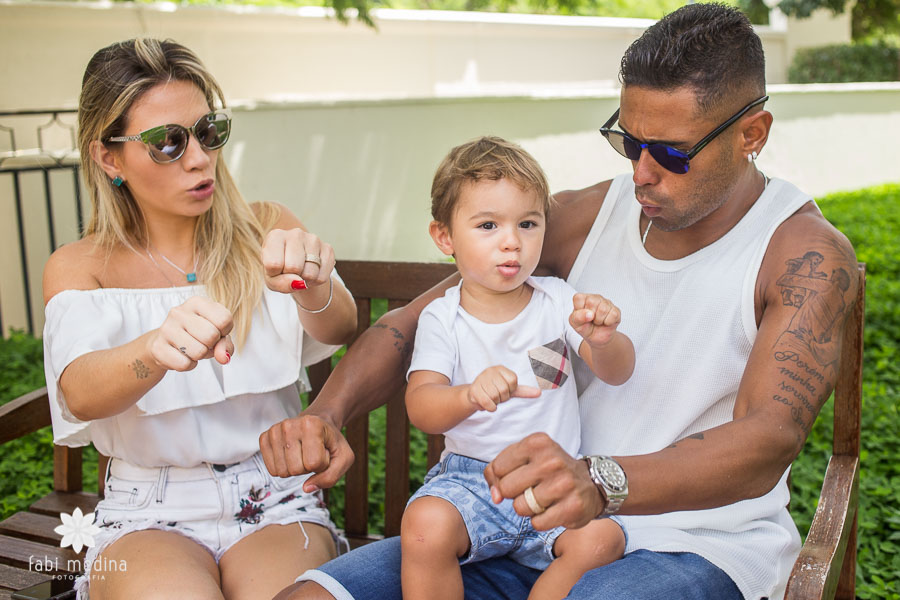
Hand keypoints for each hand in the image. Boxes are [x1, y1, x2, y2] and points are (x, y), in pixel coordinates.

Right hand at [146, 296, 233, 370]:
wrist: (166, 343)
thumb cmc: (197, 335)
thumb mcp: (217, 334)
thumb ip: (226, 344)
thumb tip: (223, 357)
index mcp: (196, 302)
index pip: (224, 319)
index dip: (224, 331)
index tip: (216, 331)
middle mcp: (179, 312)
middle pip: (211, 336)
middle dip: (212, 345)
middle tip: (203, 342)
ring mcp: (166, 329)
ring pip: (199, 352)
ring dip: (200, 356)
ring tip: (193, 348)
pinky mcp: (157, 348)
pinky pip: (184, 364)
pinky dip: (189, 365)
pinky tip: (183, 356)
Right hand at [259, 412, 354, 491]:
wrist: (319, 423)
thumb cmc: (332, 442)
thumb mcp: (344, 458)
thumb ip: (331, 477)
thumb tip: (306, 488)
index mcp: (311, 425)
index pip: (314, 463)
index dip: (322, 464)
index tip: (324, 452)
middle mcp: (289, 425)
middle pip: (295, 469)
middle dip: (307, 468)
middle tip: (313, 453)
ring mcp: (275, 430)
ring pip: (282, 472)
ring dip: (296, 468)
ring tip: (303, 453)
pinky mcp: (264, 437)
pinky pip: (271, 469)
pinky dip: (283, 467)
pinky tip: (291, 454)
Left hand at [262, 228, 335, 293]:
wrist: (295, 266)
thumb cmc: (278, 270)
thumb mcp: (270, 279)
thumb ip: (279, 283)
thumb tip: (299, 283)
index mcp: (276, 236)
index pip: (274, 264)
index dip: (275, 274)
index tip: (276, 269)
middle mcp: (296, 233)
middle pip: (294, 267)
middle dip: (291, 276)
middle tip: (289, 272)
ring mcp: (314, 240)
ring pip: (310, 274)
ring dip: (305, 280)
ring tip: (300, 273)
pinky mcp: (327, 249)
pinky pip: (322, 277)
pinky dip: (315, 281)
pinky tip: (311, 273)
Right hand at [467, 365, 540, 411]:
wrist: (474, 395)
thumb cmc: (494, 390)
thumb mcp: (510, 389)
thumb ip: (524, 391)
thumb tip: (539, 393)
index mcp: (500, 368)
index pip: (513, 381)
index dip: (510, 390)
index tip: (505, 390)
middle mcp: (490, 371)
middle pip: (504, 390)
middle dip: (502, 398)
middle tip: (497, 396)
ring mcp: (480, 379)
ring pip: (495, 397)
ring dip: (495, 402)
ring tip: (490, 398)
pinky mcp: (474, 389)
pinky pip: (487, 402)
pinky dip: (489, 407)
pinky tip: (486, 403)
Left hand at [483, 433, 603, 529]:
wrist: (591, 483)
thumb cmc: (550, 470)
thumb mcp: (524, 458)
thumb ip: (498, 472)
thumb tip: (495, 496)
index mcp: (537, 443)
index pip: (498, 468)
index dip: (503, 478)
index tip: (519, 476)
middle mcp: (551, 460)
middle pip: (506, 488)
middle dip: (514, 494)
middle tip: (531, 488)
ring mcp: (564, 484)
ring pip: (520, 508)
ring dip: (528, 508)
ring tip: (543, 499)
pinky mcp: (572, 507)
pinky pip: (537, 523)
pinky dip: (540, 520)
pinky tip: (553, 509)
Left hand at [570, 293, 621, 347]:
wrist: (596, 338)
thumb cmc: (585, 327)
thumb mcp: (575, 324)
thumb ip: (577, 317)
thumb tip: (589, 314)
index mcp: (582, 298)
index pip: (578, 298)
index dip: (578, 310)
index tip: (580, 316)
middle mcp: (595, 298)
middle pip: (592, 302)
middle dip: (590, 316)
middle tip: (590, 320)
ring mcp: (606, 303)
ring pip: (603, 309)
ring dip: (599, 320)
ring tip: (597, 321)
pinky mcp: (616, 310)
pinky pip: (613, 314)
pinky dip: (608, 322)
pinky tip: (605, 322)